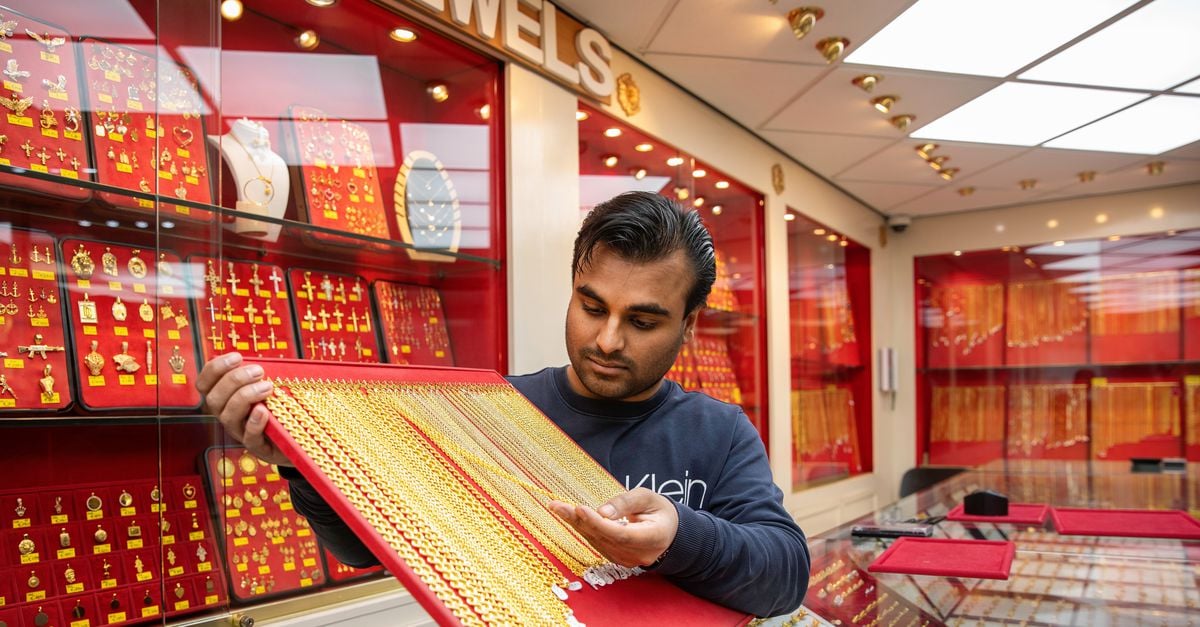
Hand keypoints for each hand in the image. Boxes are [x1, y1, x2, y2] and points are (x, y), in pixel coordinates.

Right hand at [196, 352, 290, 466]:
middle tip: (258, 371)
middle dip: (234, 380)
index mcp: (226, 399)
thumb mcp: (268, 387)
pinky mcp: (258, 447)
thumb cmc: (279, 409)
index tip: (236, 357)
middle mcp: (228, 415)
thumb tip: (263, 358)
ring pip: (228, 416)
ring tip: (267, 387)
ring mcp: (241, 432)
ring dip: (245, 397)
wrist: (297, 439)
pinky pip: (249, 438)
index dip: (214, 369)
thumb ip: (260, 375)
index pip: (204, 384)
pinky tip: (264, 411)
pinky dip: (254, 423)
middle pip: (214, 399)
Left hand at [548, 488, 676, 567]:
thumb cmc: (659, 511)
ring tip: (557, 507)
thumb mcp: (648, 498)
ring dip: (576, 524)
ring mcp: (628, 560)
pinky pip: (598, 544)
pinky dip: (583, 529)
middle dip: (579, 521)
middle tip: (557, 505)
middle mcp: (639, 554)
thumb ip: (625, 502)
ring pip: (598, 542)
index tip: (580, 508)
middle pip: (605, 538)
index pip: (621, 534)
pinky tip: (570, 516)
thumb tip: (601, 512)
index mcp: (653, 538)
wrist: (670, 533)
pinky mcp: (618, 559)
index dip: (598, 523)